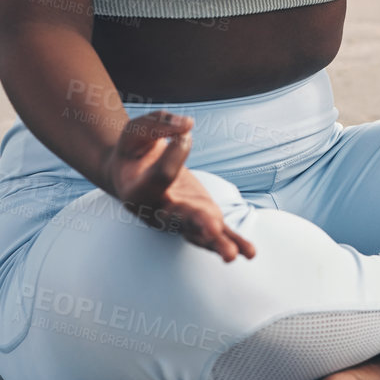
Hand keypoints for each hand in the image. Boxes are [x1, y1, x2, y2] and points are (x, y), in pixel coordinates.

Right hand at [103, 109, 256, 259]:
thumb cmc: (133, 151)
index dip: (177, 151)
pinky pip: (217, 232)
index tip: (183, 133)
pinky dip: (234, 241)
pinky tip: (249, 253)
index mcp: (137, 192)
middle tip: (212, 228)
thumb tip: (188, 125)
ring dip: (216, 243)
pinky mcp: (201, 218)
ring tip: (232, 255)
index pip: (163, 175)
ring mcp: (181, 219)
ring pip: (199, 234)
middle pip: (179, 219)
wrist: (130, 174)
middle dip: (197, 223)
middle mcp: (159, 211)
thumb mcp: (137, 132)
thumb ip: (159, 124)